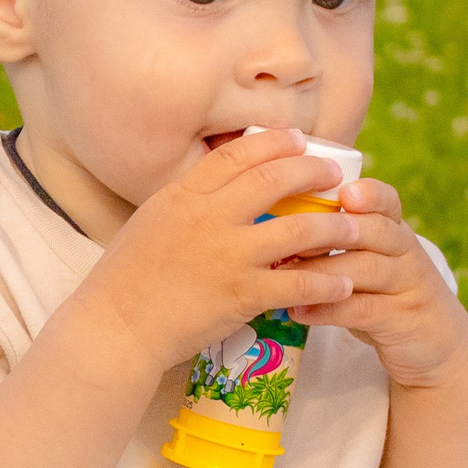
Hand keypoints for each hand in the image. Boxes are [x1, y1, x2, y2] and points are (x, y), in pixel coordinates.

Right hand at [65, 127, 356, 376]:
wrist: (115, 327)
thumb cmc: (125, 280)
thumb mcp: (150, 223)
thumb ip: (187, 204)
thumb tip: (218, 192)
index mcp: (183, 195)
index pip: (237, 154)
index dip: (274, 143)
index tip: (298, 140)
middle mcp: (209, 217)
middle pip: (275, 179)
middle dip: (313, 173)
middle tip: (335, 177)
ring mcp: (228, 255)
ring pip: (298, 228)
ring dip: (333, 227)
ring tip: (353, 229)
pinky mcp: (242, 294)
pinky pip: (299, 283)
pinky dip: (328, 283)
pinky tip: (344, 284)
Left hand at [280, 175, 467, 389]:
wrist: (437, 348)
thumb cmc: (387, 298)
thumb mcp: (371, 264)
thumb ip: (340, 244)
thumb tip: (277, 225)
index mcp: (397, 233)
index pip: (388, 201)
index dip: (369, 194)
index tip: (344, 191)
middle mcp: (407, 254)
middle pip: (377, 230)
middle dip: (334, 228)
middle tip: (290, 231)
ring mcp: (408, 287)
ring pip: (367, 269)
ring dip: (321, 270)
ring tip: (281, 274)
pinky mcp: (403, 321)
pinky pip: (363, 310)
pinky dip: (328, 310)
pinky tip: (298, 310)